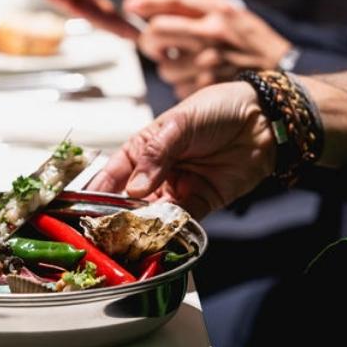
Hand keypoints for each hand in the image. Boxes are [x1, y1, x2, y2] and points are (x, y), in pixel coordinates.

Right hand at [88, 82, 275, 217]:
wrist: (264, 118)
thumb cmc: (218, 109)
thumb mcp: (180, 123)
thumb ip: (156, 154)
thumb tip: (134, 189)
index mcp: (144, 148)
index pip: (114, 173)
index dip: (98, 190)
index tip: (82, 208)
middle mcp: (157, 172)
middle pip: (129, 199)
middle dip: (117, 215)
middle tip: (105, 231)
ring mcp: (178, 189)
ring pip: (152, 214)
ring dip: (142, 226)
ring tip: (130, 237)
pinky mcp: (201, 203)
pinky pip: (181, 222)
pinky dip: (170, 230)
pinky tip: (160, 235)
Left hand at [126, 0, 291, 96]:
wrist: (281, 79)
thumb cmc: (253, 44)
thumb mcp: (232, 15)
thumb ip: (201, 9)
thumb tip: (160, 7)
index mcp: (219, 10)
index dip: (148, 1)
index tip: (129, 5)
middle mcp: (212, 32)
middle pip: (157, 30)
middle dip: (148, 40)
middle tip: (153, 45)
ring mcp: (209, 60)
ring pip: (163, 65)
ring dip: (167, 67)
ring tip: (186, 65)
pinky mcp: (208, 86)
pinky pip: (177, 87)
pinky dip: (182, 85)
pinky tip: (198, 80)